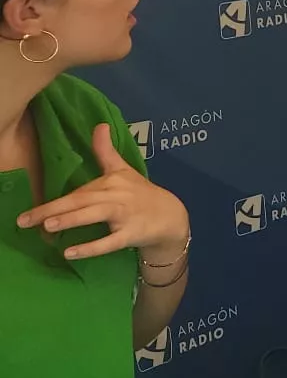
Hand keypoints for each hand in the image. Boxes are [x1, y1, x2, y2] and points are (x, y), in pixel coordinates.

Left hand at [16, 124, 189, 263]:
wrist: (171, 215)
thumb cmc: (141, 193)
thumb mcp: (124, 170)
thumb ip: (106, 150)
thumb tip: (99, 124)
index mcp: (111, 181)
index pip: (78, 191)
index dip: (53, 201)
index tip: (27, 211)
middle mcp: (117, 196)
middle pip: (81, 201)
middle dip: (52, 210)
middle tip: (25, 220)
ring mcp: (125, 215)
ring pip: (95, 216)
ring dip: (72, 219)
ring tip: (47, 226)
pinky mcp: (131, 233)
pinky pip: (110, 242)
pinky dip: (91, 248)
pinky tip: (70, 253)